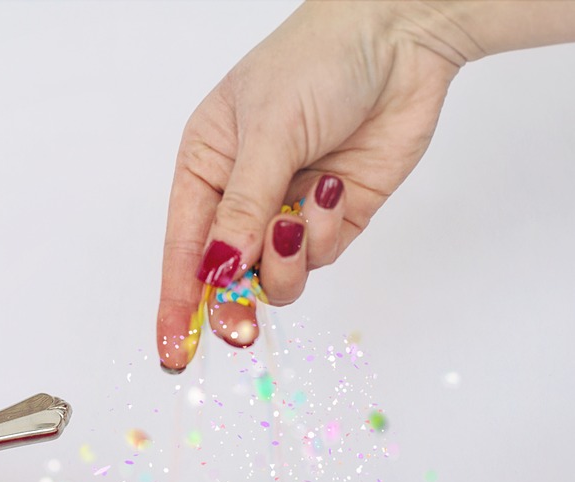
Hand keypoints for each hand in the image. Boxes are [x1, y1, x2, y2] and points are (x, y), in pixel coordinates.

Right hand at [156, 1, 464, 370]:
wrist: (402, 37)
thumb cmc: (317, 61)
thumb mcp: (266, 133)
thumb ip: (243, 209)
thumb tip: (218, 270)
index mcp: (206, 165)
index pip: (184, 248)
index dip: (176, 304)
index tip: (172, 351)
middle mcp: (243, 193)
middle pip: (228, 274)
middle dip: (234, 301)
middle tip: (242, 330)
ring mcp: (290, 207)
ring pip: (276, 274)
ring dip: (288, 261)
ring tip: (300, 218)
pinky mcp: (335, 215)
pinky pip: (320, 255)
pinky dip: (324, 234)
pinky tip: (332, 189)